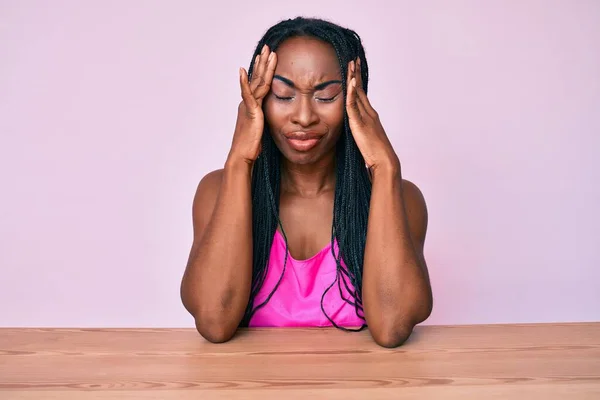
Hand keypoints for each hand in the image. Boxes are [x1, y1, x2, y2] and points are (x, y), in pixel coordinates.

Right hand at [228, 44, 276, 163]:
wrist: (242, 156)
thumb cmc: (251, 148)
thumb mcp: (262, 131)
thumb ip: (265, 122)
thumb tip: (269, 123)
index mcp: (251, 107)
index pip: (259, 85)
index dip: (263, 71)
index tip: (268, 59)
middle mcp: (248, 104)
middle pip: (257, 79)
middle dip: (263, 63)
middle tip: (267, 48)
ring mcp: (248, 106)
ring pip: (256, 82)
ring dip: (262, 67)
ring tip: (267, 53)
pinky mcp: (250, 112)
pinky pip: (248, 94)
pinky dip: (245, 82)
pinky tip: (244, 70)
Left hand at [346, 58, 399, 171]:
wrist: (385, 161)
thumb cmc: (376, 155)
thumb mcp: (366, 139)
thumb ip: (361, 132)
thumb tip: (355, 131)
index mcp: (370, 116)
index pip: (362, 95)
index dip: (357, 82)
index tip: (354, 69)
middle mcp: (369, 113)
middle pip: (361, 89)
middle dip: (356, 74)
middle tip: (353, 59)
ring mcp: (366, 117)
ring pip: (358, 93)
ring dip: (354, 78)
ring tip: (351, 63)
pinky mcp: (360, 123)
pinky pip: (354, 105)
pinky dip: (352, 93)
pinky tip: (351, 82)